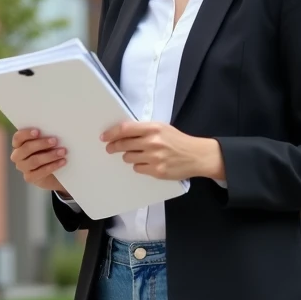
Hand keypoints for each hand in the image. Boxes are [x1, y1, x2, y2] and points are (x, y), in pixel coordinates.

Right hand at [10, 128, 69, 195]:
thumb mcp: (45, 143)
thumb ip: (45, 137)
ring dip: (50, 155)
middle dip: (41, 144)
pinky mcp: (29, 177)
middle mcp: (17, 156)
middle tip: (55, 141)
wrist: (51, 173)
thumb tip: (54, 131)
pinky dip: (52, 166)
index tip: (38, 131)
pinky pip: (40, 172)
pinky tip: (62, 161)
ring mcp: (22, 168)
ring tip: (62, 152)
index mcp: (18, 144)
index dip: (27, 134)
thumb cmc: (47, 151)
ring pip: (34, 161)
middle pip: (26, 149)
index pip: (18, 137)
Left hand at [101, 121, 222, 180]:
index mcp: (153, 128)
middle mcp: (152, 142)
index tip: (104, 137)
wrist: (196, 155)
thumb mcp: (162, 128)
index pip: (125, 129)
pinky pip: (137, 169)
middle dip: (114, 147)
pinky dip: (139, 166)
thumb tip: (122, 133)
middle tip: (111, 148)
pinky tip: (148, 163)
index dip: (111, 133)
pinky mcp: (156, 171)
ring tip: (140, 154)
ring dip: (130, 156)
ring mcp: (154, 158)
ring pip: (128, 158)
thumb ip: (144, 130)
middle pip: (123, 144)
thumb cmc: (178, 140)